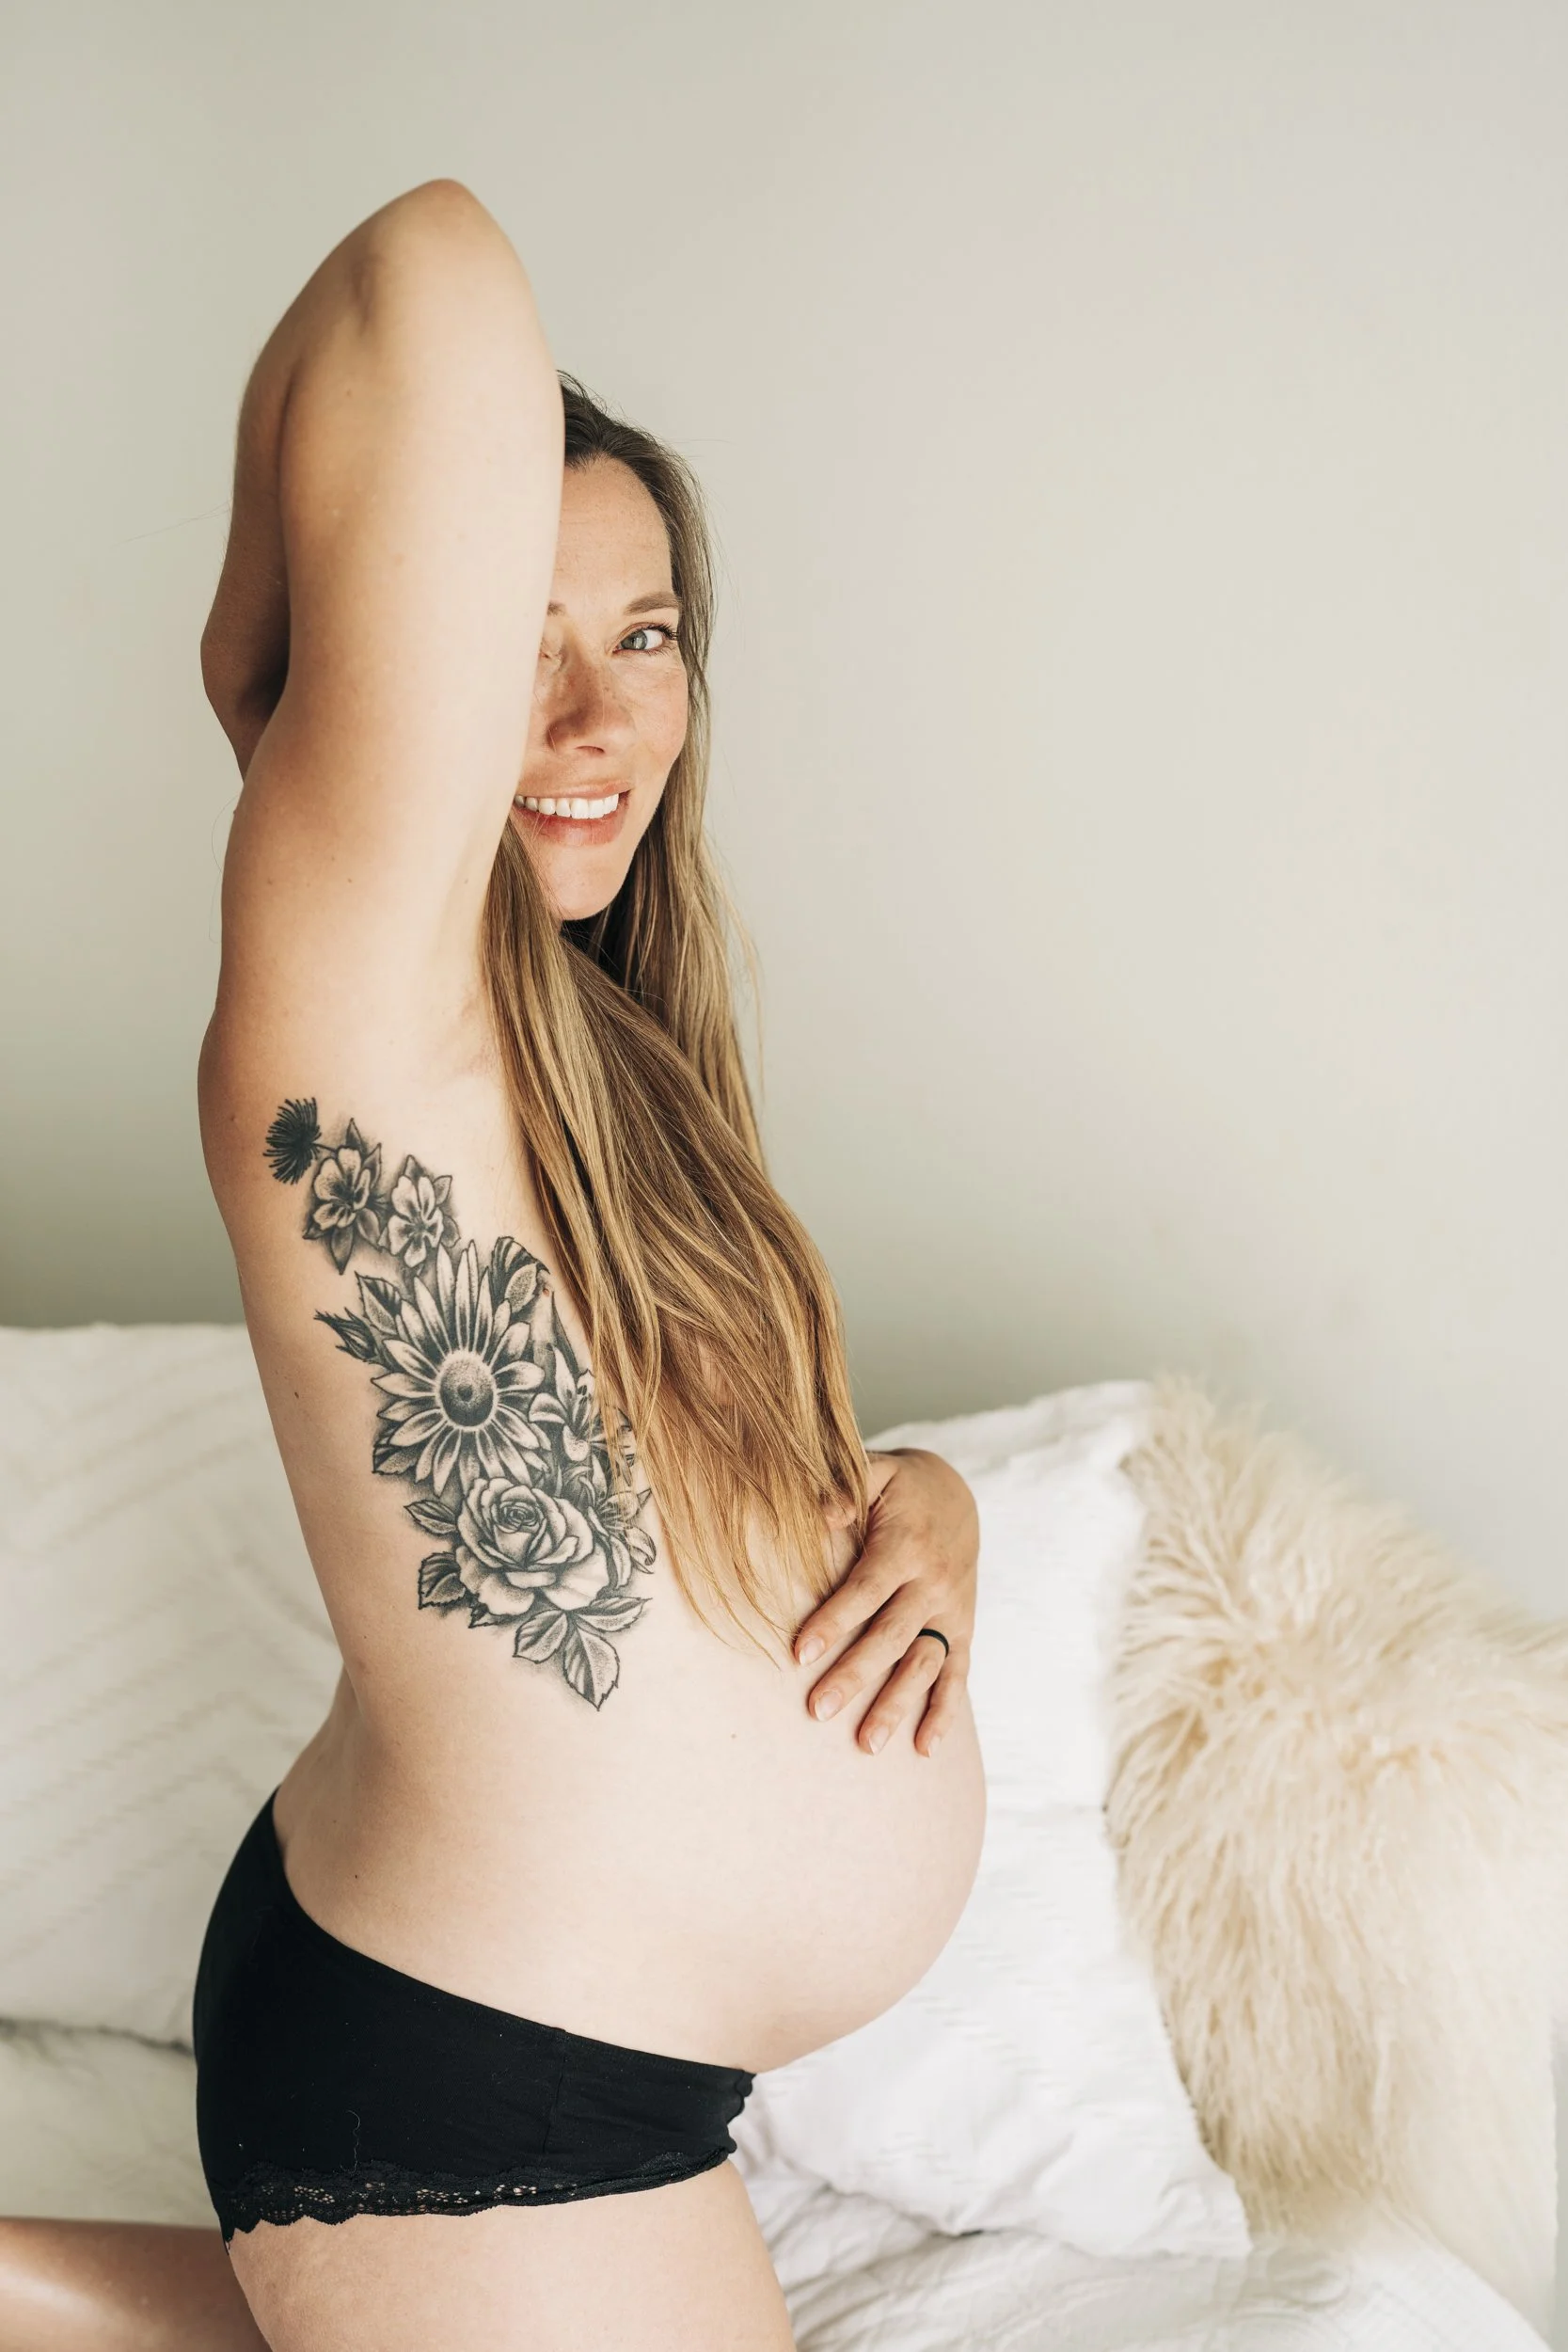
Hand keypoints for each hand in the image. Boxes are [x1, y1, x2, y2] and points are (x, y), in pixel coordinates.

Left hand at [793, 1447, 977, 1757]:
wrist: (957, 1495)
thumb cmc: (899, 1487)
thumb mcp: (877, 1473)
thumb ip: (847, 1488)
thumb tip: (820, 1513)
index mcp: (906, 1545)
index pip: (866, 1589)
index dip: (834, 1620)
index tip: (800, 1653)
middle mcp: (933, 1582)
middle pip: (892, 1635)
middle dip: (856, 1674)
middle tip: (819, 1709)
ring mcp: (951, 1609)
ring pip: (924, 1663)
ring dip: (897, 1704)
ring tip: (867, 1744)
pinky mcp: (963, 1628)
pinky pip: (956, 1674)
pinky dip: (944, 1711)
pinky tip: (924, 1748)